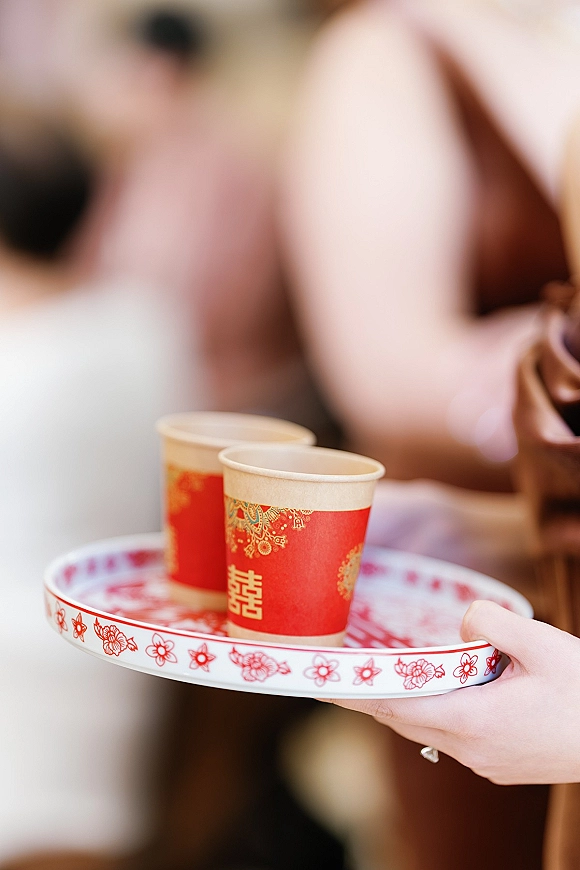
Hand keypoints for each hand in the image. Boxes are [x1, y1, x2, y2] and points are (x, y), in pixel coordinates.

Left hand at [328, 601, 579, 784]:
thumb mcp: (540, 643)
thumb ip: (490, 623)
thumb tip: (461, 623)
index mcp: (471, 719)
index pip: (394, 705)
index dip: (356, 692)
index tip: (322, 682)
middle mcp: (470, 749)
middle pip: (404, 720)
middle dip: (373, 697)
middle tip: (345, 674)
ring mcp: (484, 763)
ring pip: (426, 731)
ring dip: (404, 706)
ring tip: (386, 678)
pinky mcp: (499, 766)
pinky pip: (450, 738)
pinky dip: (432, 715)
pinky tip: (442, 694)